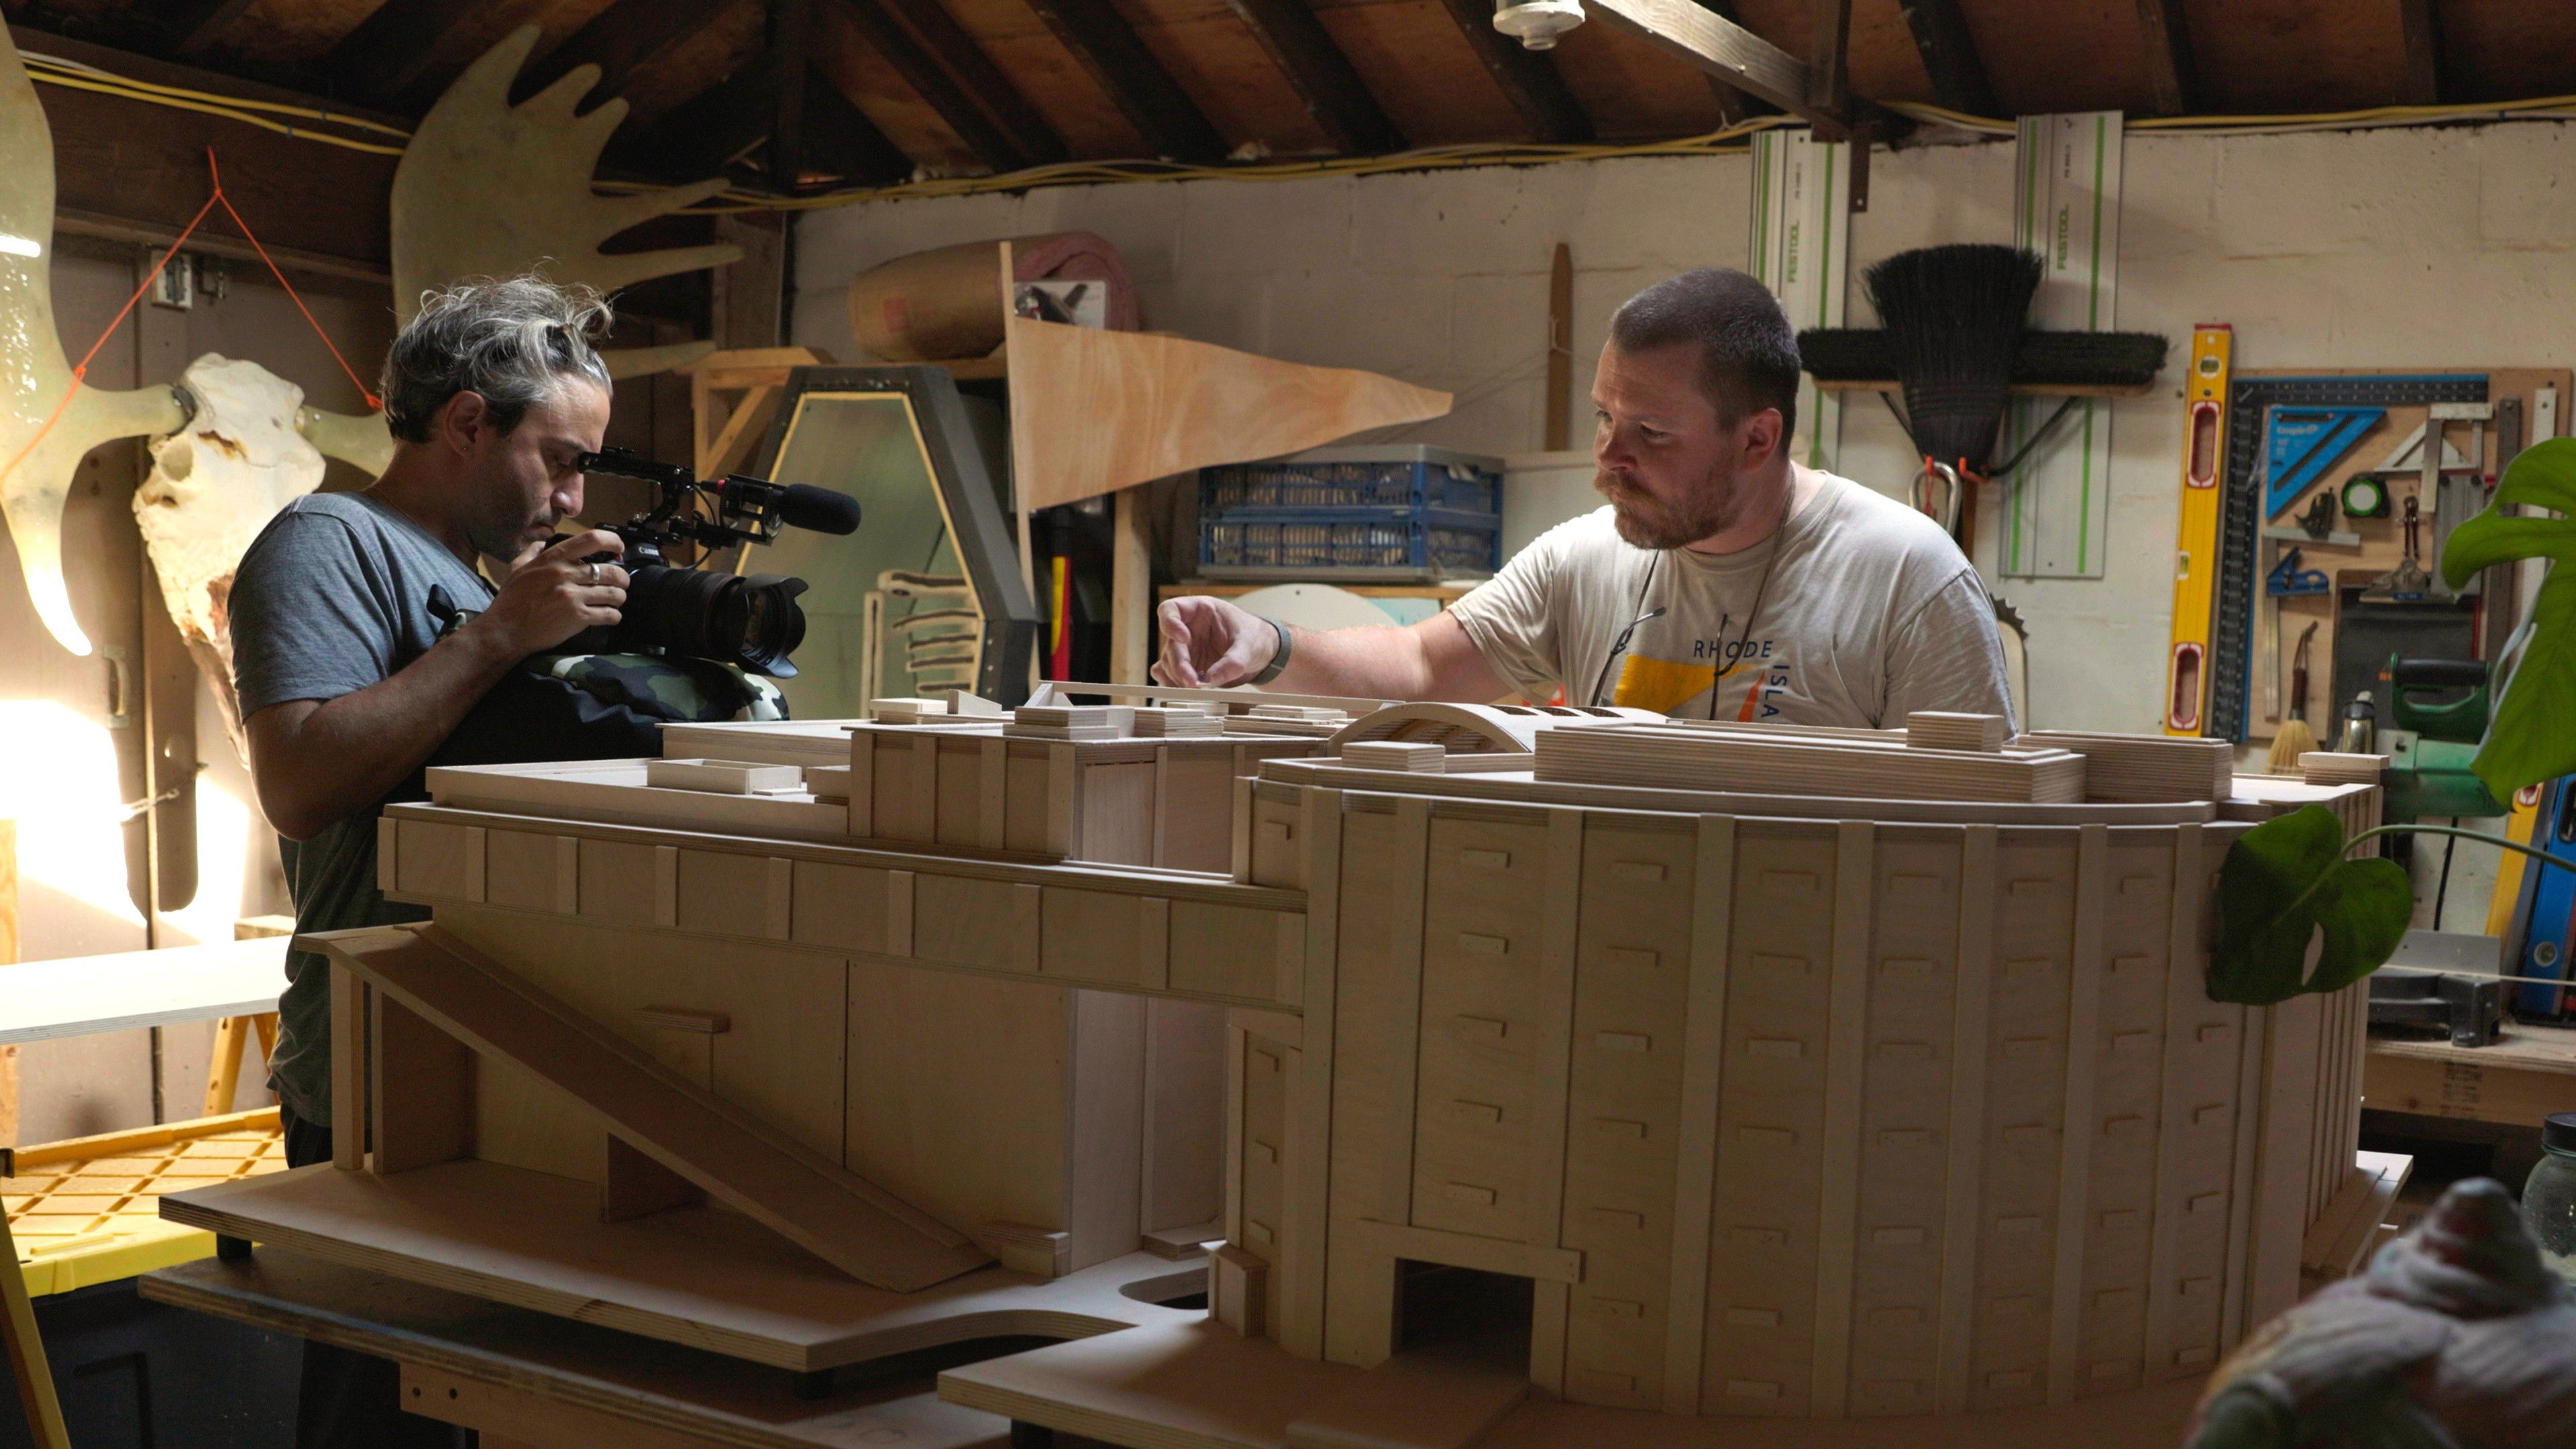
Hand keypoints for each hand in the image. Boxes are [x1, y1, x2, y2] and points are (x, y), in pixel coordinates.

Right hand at [466, 529, 628, 657]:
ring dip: (619, 597)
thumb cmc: (510, 600)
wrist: (505, 631)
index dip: (613, 542)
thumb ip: (533, 552)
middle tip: (620, 583)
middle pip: (611, 571)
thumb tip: (543, 542)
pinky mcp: (578, 617)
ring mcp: (573, 596)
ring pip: (615, 593)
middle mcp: (565, 574)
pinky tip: (609, 616)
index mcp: (553, 558)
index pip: (592, 540)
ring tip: (615, 601)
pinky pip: (610, 614)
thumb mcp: (517, 568)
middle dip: (622, 578)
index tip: (619, 549)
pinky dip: (614, 616)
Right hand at [1151, 595, 1278, 686]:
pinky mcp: (1187, 666)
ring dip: (1177, 677)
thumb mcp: (1249, 646)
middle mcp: (1187, 628)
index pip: (1171, 609)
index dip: (1170, 622)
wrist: (1261, 653)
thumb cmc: (1254, 637)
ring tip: (1197, 688)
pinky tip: (1188, 690)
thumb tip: (1211, 679)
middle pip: (1170, 644)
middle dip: (1179, 665)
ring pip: (1167, 662)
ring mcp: (1186, 648)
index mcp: (1200, 610)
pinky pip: (1168, 674)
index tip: (1183, 638)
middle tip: (1192, 682)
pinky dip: (1173, 683)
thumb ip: (1233, 662)